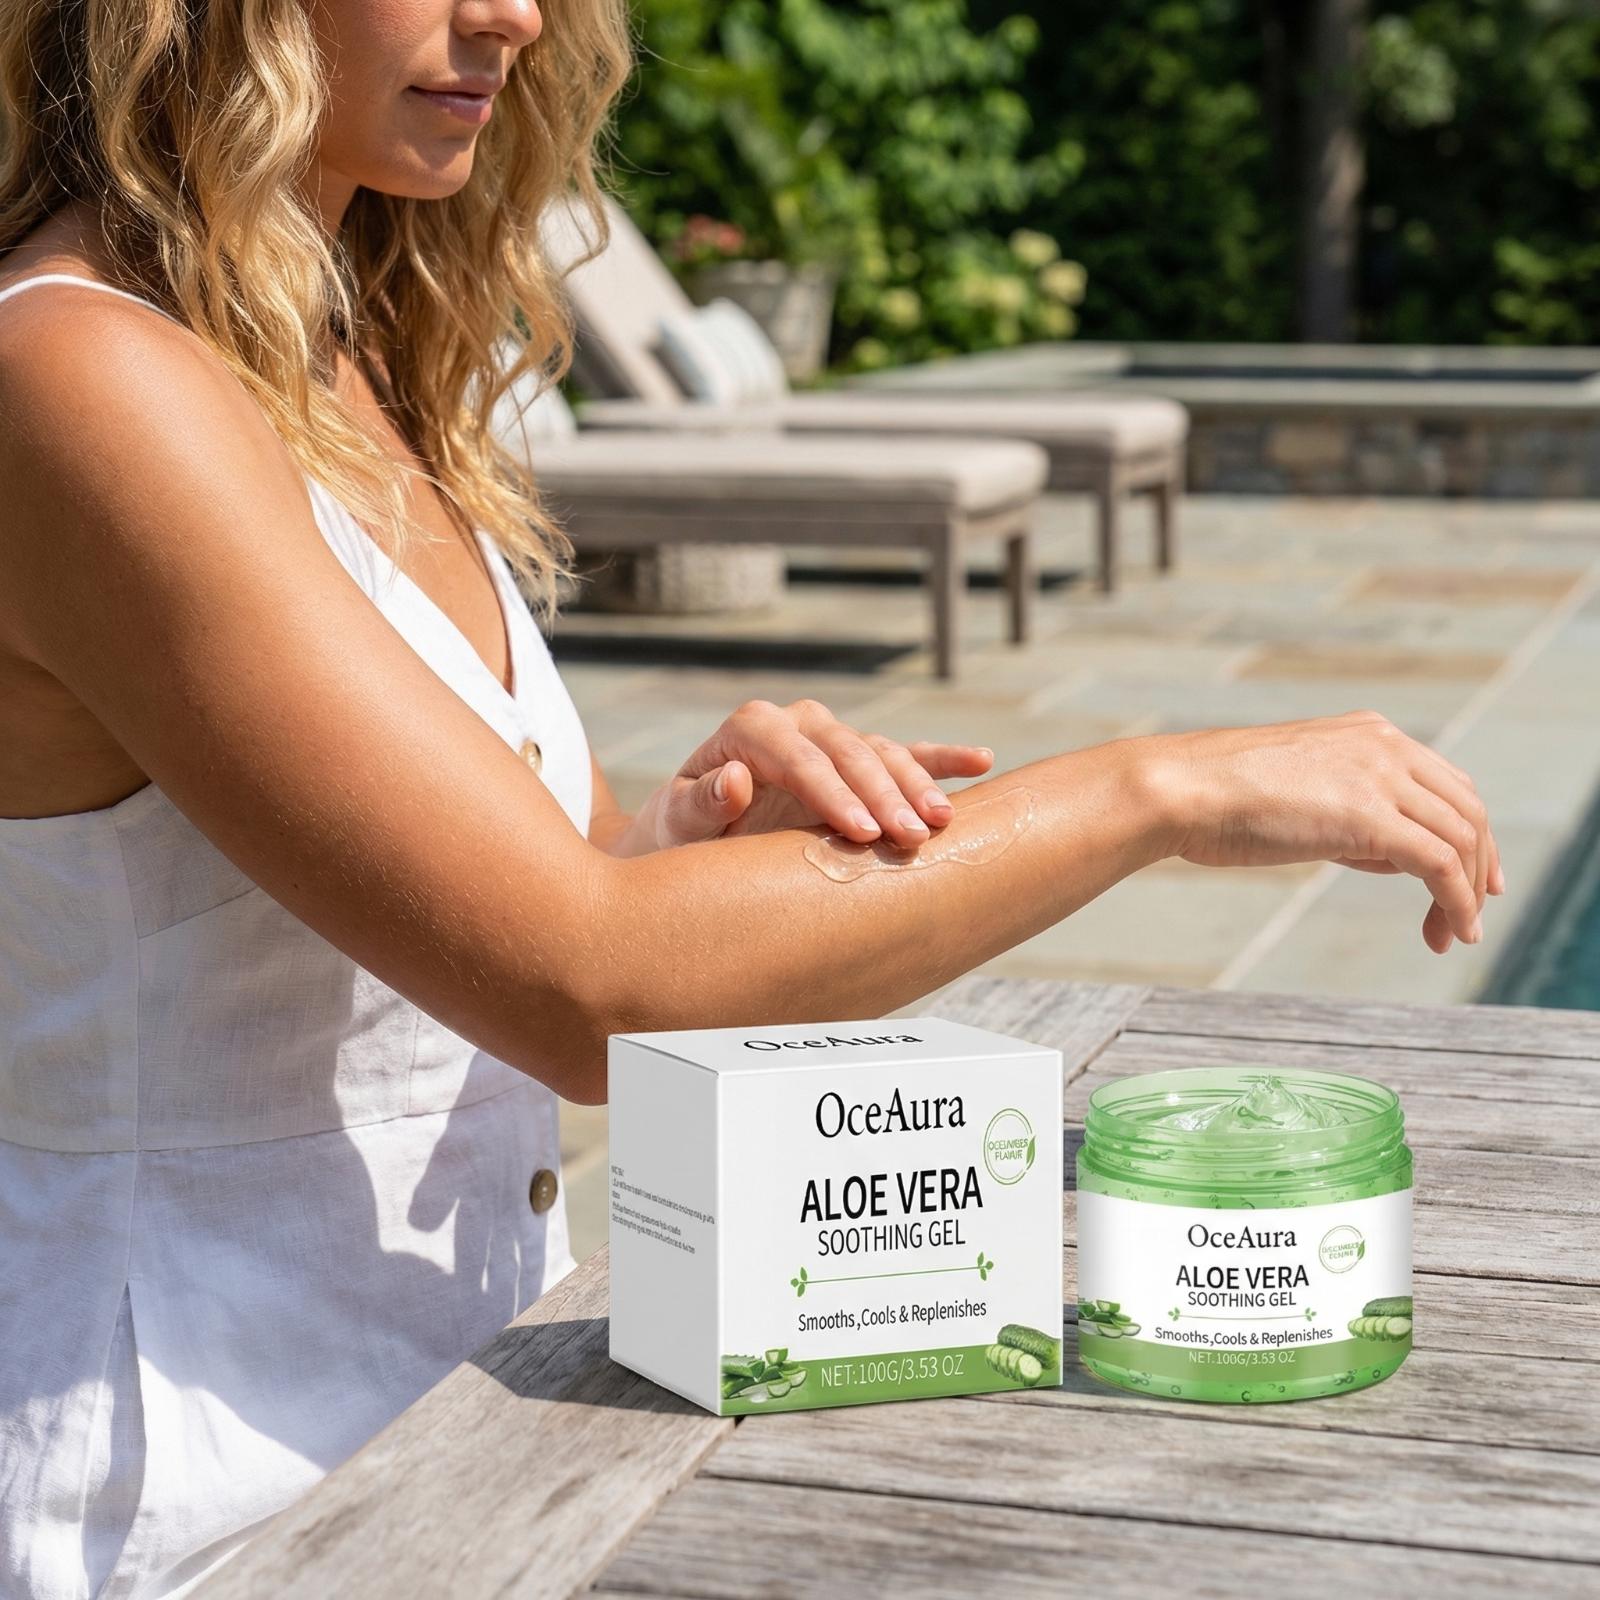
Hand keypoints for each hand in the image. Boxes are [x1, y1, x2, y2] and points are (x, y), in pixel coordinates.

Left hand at [609, 698, 995, 855]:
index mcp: (751, 729)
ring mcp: (831, 739)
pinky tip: (982, 761)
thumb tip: (734, 779)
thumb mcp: (676, 824)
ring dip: (917, 785)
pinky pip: (906, 754)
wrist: (692, 837)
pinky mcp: (857, 762)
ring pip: (881, 753)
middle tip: (911, 837)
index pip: (799, 757)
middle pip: (848, 752)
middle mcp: (796, 724)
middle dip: (883, 794)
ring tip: (944, 823)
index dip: (832, 793)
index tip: (860, 833)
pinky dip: (941, 759)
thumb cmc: (679, 834)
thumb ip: (699, 803)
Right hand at [1145, 708, 1504, 953]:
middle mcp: (1384, 746)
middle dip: (1480, 864)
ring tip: (1454, 933)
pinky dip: (1457, 903)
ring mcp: (1380, 778)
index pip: (1447, 781)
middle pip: (1468, 807)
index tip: (1475, 876)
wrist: (1182, 790)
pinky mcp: (1371, 818)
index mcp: (1368, 733)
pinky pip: (1441, 865)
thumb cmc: (1219, 798)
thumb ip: (1349, 811)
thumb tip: (1387, 854)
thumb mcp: (1299, 792)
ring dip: (1468, 893)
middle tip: (1475, 911)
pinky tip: (1449, 932)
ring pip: (1463, 838)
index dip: (1471, 831)